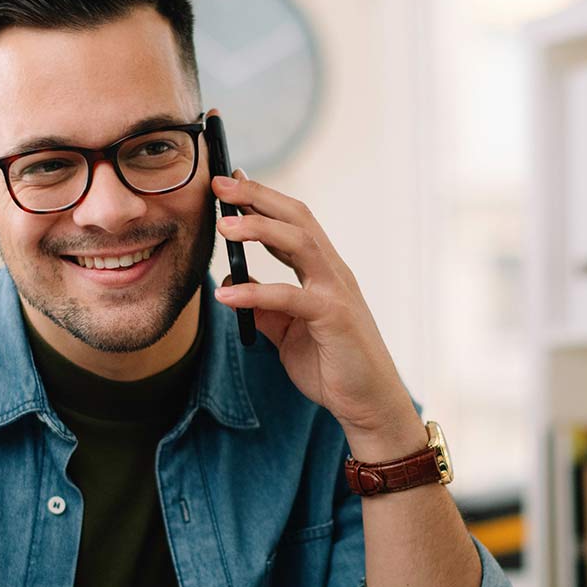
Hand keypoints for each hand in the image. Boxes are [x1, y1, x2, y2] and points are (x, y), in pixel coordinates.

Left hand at [212, 174, 425, 459]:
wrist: (368, 404)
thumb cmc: (333, 365)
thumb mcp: (287, 331)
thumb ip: (264, 305)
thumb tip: (231, 282)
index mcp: (322, 271)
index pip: (292, 222)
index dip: (261, 199)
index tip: (229, 182)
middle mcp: (333, 272)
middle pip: (296, 218)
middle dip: (257, 196)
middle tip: (218, 183)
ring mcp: (337, 292)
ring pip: (299, 242)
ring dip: (258, 228)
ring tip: (222, 226)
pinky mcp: (335, 317)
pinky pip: (290, 297)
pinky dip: (255, 294)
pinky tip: (224, 296)